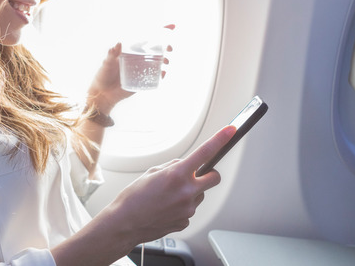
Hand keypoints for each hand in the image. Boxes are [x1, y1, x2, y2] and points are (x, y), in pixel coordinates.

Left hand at [87, 24, 174, 113]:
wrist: (103, 94)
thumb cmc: (103, 75)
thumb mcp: (106, 63)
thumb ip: (111, 54)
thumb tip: (117, 43)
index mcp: (131, 50)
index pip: (146, 38)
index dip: (160, 31)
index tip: (172, 27)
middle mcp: (138, 58)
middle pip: (156, 49)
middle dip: (166, 47)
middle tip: (170, 48)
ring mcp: (141, 69)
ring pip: (158, 62)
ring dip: (165, 60)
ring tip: (166, 62)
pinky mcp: (142, 80)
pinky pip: (154, 76)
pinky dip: (161, 74)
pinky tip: (163, 73)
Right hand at [101, 125, 236, 245]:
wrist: (124, 224)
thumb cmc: (133, 198)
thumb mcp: (152, 172)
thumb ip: (173, 167)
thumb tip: (186, 165)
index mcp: (177, 175)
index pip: (205, 153)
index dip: (220, 139)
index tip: (230, 131)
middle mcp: (186, 192)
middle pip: (214, 178)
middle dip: (209, 174)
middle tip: (196, 175)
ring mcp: (188, 209)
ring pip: (199, 194)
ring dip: (190, 192)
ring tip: (168, 196)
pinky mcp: (186, 221)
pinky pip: (190, 209)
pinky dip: (182, 206)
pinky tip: (166, 208)